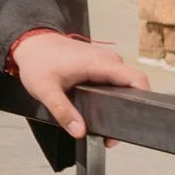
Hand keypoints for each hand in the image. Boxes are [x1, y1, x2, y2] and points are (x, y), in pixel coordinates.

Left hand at [9, 30, 148, 140]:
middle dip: (128, 108)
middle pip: (133, 85)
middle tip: (113, 131)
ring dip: (120, 102)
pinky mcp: (100, 64)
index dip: (143, 100)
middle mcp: (107, 60)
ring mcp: (105, 60)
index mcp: (99, 63)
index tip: (135, 119)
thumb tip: (79, 131)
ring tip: (105, 122)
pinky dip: (113, 94)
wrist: (31, 42)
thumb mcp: (45, 90)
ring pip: (124, 83)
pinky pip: (115, 80)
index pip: (136, 79)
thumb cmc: (37, 60)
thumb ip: (63, 112)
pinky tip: (101, 108)